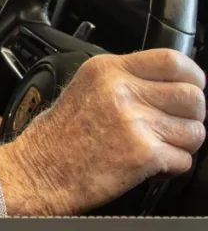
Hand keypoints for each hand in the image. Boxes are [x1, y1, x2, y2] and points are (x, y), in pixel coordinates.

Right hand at [0, 49, 205, 215]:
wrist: (39, 170)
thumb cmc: (58, 137)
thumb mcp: (85, 88)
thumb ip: (124, 79)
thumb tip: (168, 83)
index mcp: (107, 70)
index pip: (172, 60)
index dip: (193, 76)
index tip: (193, 87)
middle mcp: (121, 91)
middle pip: (193, 96)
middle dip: (190, 116)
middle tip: (172, 126)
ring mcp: (134, 122)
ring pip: (195, 131)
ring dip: (181, 144)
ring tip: (155, 147)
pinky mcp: (143, 153)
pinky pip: (184, 160)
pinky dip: (171, 167)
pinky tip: (148, 165)